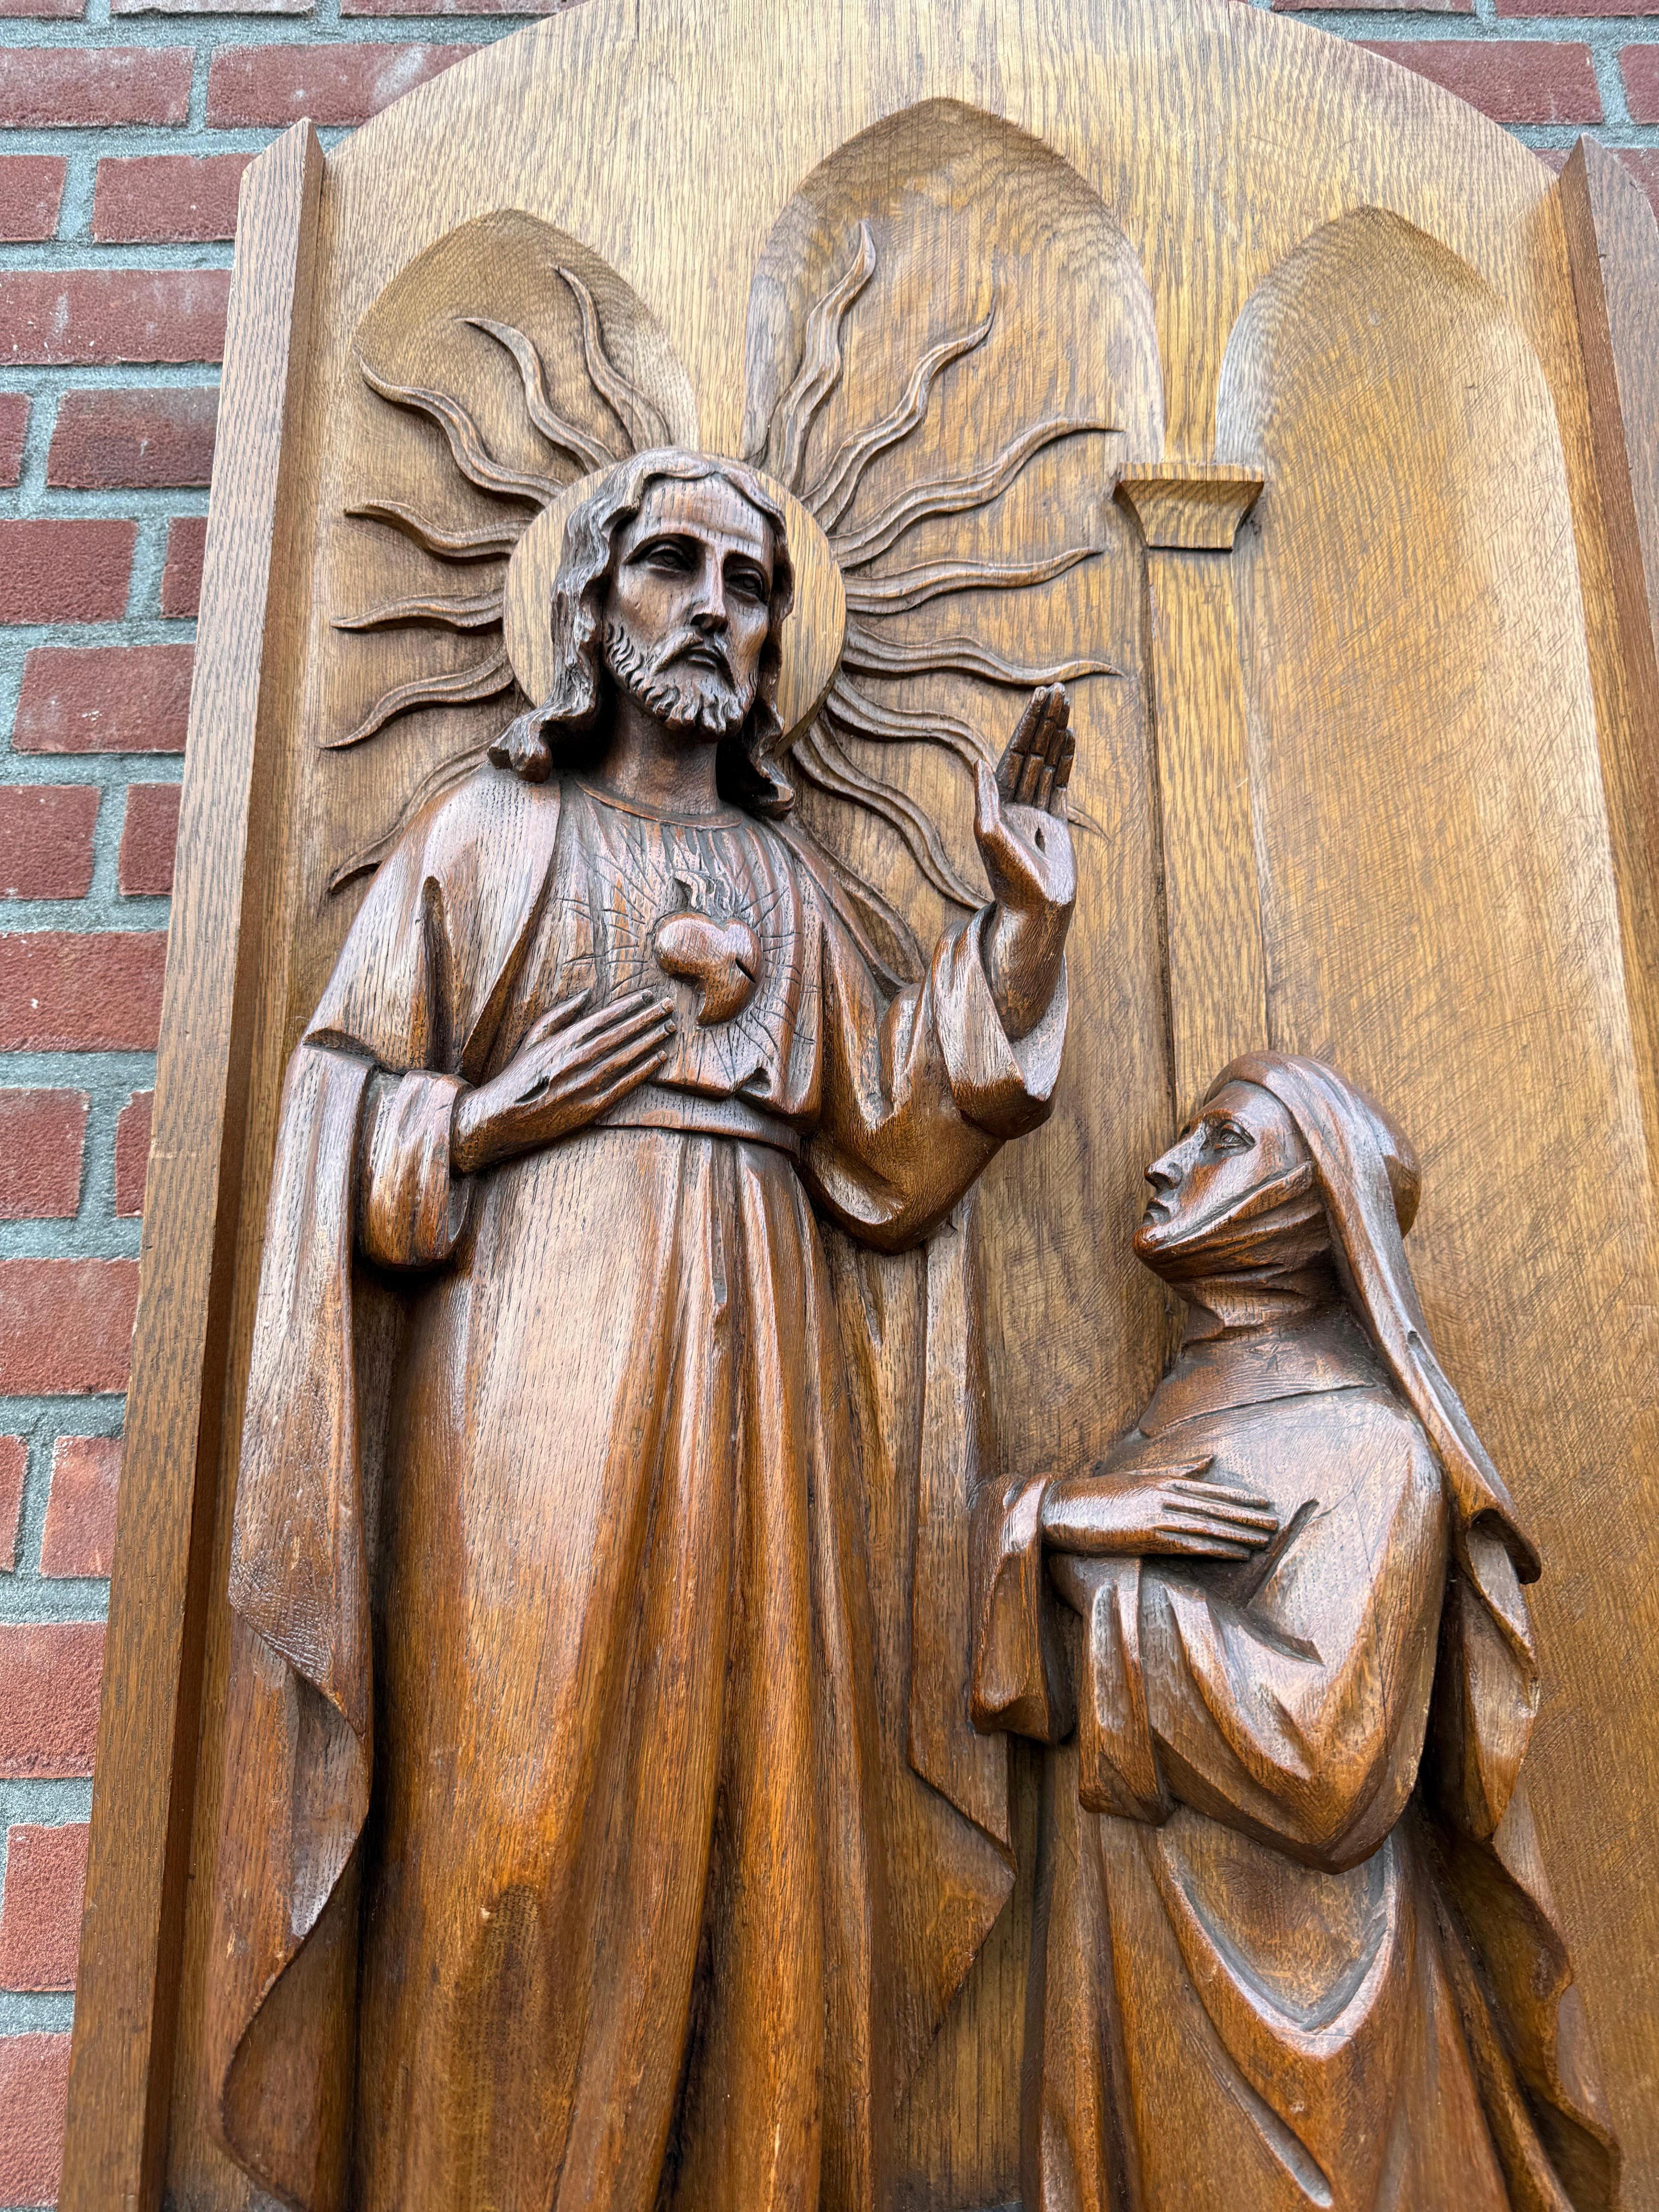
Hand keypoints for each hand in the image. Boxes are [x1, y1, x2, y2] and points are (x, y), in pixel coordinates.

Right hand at [451, 989, 674, 1174]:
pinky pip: (624, 1085)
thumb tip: (586, 995)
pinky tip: (660, 1058)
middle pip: (621, 1034)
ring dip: (651, 1040)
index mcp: (564, 1040)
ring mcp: (586, 1084)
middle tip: (669, 1006)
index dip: (629, 1006)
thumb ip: (561, 1014)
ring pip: (627, 1057)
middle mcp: (578, 1060)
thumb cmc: (519, 1074)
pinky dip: (644, 1070)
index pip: (605, 1018)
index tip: (648, 997)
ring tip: (670, 1028)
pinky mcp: (591, 1108)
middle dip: (648, 1018)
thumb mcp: (533, 1037)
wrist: (502, 1117)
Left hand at [977, 685, 1076, 1040]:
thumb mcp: (988, 834)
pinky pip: (1060, 785)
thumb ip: (984, 798)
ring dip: (1056, 734)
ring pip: (1047, 764)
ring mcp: (1036, 813)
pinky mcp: (1055, 825)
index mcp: (996, 803)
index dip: (1027, 725)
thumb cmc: (1008, 879)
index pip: (1014, 754)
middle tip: (1057, 689)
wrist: (1036, 912)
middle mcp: (1015, 805)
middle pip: (1031, 752)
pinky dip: (1065, 760)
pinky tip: (1070, 738)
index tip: (1039, 698)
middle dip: (1043, 721)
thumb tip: (979, 760)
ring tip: (1066, 703)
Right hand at [1040, 1459, 1278, 1560]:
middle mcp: (1165, 1495)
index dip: (1240, 1499)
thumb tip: (1209, 1461)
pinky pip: (1190, 1544)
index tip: (1265, 1504)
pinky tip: (1237, 1553)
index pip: (1210, 1490)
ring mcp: (1157, 1515)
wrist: (1066, 1506)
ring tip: (1264, 1540)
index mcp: (1163, 1481)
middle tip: (1276, 1525)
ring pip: (1208, 1525)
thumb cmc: (1103, 1493)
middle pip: (1215, 1508)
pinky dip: (1217, 1548)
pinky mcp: (1148, 1536)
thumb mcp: (1141, 1475)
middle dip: (1248, 1517)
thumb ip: (1177, 1469)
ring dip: (1239, 1533)